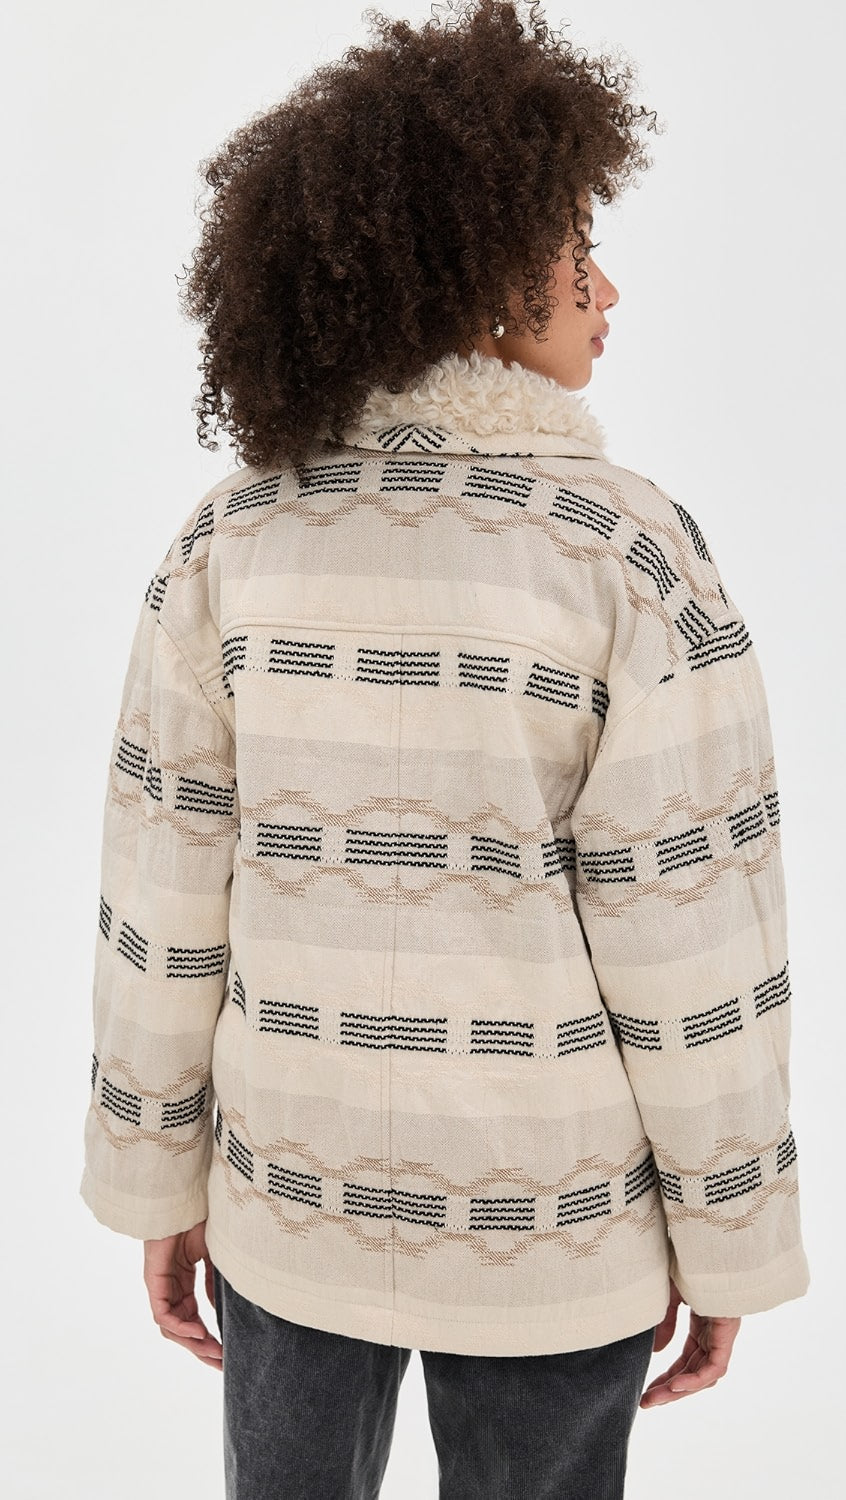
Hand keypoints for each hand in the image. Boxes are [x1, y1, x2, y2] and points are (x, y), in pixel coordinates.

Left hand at [143, 1218, 221, 1369]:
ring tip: (215, 1353)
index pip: (192, 1319)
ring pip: (171, 1328)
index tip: (226, 1354)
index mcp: (183, 1282)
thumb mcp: (215, 1257)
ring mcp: (160, 1287)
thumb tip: (217, 1310)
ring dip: (192, 1343)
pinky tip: (199, 1333)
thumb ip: (214, 1284)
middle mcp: (170, 1288)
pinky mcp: (154, 1282)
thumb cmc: (200, 1220)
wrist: (187, 1199)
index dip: (208, 1339)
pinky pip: (163, 1316)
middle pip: (182, 1330)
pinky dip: (181, 1327)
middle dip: (202, 1350)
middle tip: (222, 1364)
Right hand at [640, 1275, 740, 1407]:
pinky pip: (714, 1367)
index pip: (687, 1360)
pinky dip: (695, 1379)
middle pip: (694, 1372)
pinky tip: (674, 1386)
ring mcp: (723, 1334)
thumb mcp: (669, 1296)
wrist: (704, 1244)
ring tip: (654, 1398)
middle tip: (646, 1403)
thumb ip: (665, 1324)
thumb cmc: (687, 1263)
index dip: (667, 1377)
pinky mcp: (727, 1332)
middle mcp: (715, 1334)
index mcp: (703, 1325)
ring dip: (679, 1390)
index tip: (646, 1391)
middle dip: (669, 1390)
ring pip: (705, 1375)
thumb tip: (657, 1352)